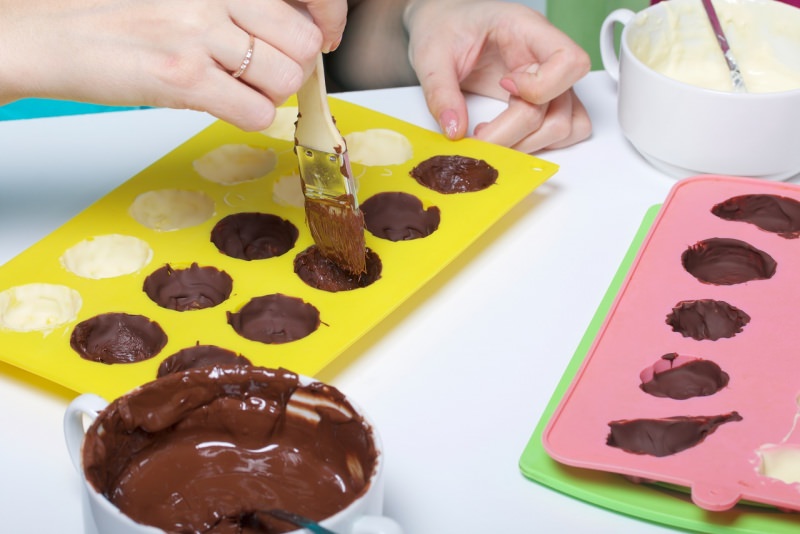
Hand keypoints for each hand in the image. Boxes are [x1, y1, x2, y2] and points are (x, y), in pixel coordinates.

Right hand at [0, 0, 346, 130]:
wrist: (45, 33)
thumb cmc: (115, 12)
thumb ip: (236, 2)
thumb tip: (299, 27)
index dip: (328, 20)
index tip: (324, 36)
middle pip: (304, 43)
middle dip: (293, 65)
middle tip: (266, 71)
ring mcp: (199, 33)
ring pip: (286, 80)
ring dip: (270, 93)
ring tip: (237, 87)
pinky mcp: (182, 78)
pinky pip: (256, 112)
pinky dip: (249, 115)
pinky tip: (223, 103)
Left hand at [404, 0, 591, 151]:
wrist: (443, 28)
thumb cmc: (445, 27)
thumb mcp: (431, 55)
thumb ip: (440, 92)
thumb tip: (454, 130)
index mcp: (527, 30)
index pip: (569, 61)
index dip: (540, 87)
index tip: (504, 87)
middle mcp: (546, 57)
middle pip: (559, 108)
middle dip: (516, 132)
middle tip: (479, 136)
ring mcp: (550, 82)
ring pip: (566, 127)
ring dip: (526, 143)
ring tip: (490, 135)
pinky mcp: (545, 102)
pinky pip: (564, 131)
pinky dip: (538, 144)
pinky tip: (507, 135)